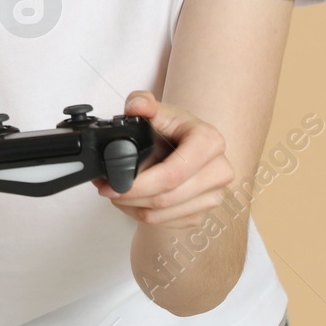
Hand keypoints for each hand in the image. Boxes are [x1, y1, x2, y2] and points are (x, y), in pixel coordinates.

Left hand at [94, 91, 232, 230]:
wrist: (188, 146)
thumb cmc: (174, 129)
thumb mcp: (159, 111)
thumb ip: (143, 103)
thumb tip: (136, 105)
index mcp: (210, 142)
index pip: (173, 173)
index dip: (139, 183)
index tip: (112, 183)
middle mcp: (219, 171)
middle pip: (167, 197)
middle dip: (130, 196)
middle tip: (106, 189)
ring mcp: (214, 196)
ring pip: (163, 214)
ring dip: (132, 207)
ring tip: (115, 193)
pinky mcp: (202, 213)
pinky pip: (166, 223)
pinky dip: (142, 214)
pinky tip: (133, 200)